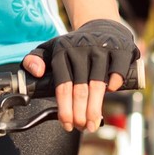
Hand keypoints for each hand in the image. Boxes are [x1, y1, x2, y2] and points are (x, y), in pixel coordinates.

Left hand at [23, 19, 138, 132]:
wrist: (100, 26)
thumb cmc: (73, 45)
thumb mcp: (49, 48)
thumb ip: (33, 59)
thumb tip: (36, 72)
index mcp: (62, 50)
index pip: (62, 85)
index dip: (64, 108)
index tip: (66, 124)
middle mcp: (81, 49)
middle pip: (80, 89)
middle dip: (79, 114)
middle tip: (80, 128)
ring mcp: (101, 49)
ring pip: (97, 85)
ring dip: (95, 109)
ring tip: (92, 125)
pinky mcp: (119, 50)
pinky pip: (117, 73)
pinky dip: (113, 86)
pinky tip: (109, 95)